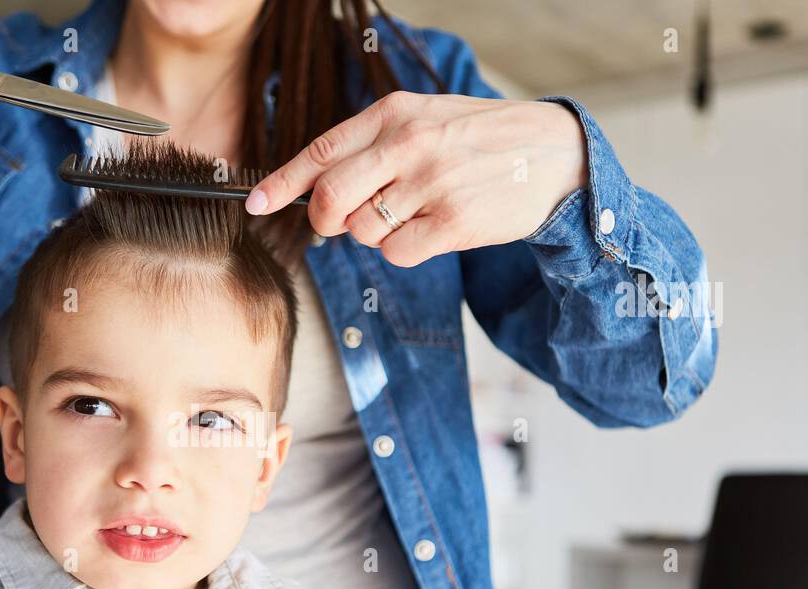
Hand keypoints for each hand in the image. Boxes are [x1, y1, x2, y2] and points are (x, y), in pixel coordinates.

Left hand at [246, 90, 588, 267]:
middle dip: (325, 221)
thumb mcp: (423, 120)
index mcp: (394, 115)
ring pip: (362, 231)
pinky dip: (404, 250)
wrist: (552, 152)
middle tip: (342, 222)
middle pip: (330, 200)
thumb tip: (311, 187)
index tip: (255, 204)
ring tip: (411, 214)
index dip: (281, 183)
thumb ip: (370, 146)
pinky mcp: (453, 222)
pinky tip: (430, 230)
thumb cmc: (476, 140)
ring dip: (375, 234)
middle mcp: (409, 145)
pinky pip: (396, 253)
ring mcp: (432, 184)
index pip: (320, 151)